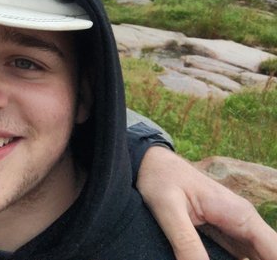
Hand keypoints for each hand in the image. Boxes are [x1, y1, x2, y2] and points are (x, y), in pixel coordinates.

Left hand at [138, 146, 276, 259]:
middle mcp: (244, 223)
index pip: (276, 252)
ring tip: (213, 257)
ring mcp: (236, 230)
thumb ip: (186, 243)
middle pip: (268, 256)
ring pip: (256, 257)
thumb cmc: (159, 178)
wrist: (149, 163)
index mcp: (240, 214)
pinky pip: (240, 257)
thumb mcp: (168, 210)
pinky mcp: (225, 235)